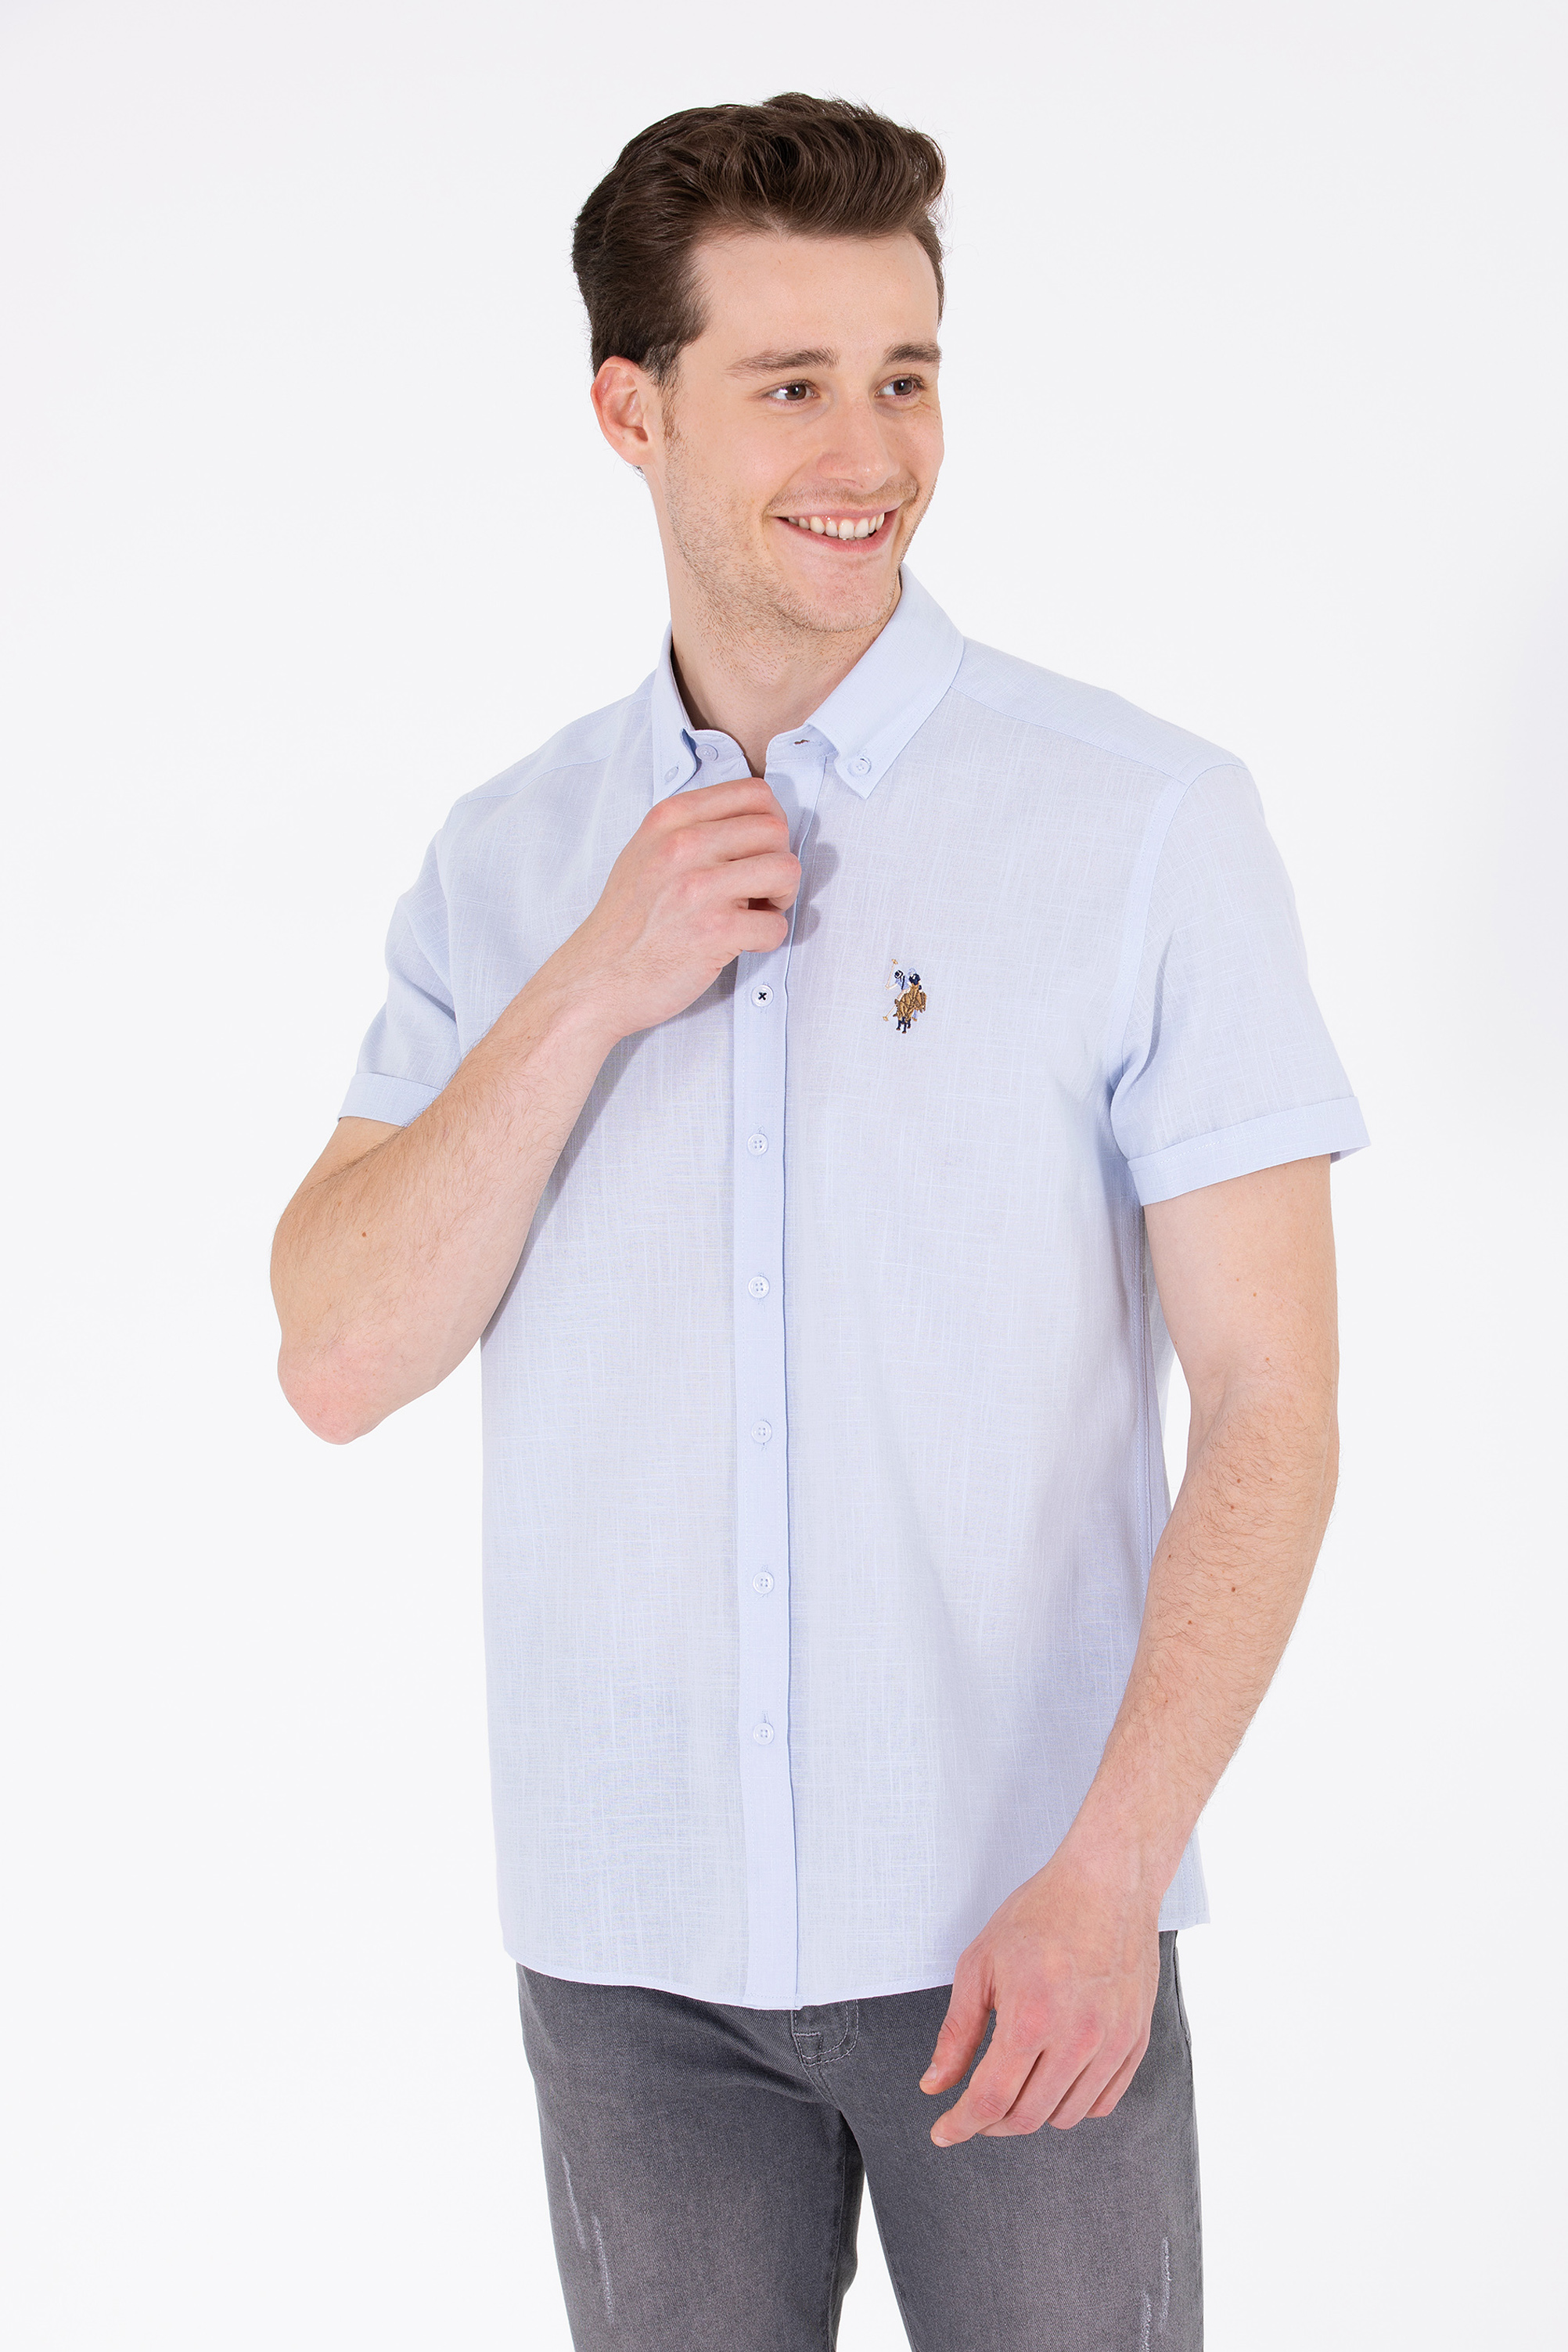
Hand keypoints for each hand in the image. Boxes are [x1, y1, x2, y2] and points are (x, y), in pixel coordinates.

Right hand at [556, 777, 800, 1042]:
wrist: (597, 978)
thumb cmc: (627, 921)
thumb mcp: (646, 852)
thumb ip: (691, 827)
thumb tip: (753, 819)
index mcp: (671, 819)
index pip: (755, 793)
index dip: (771, 823)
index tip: (759, 851)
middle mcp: (684, 846)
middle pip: (776, 830)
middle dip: (778, 861)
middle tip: (760, 889)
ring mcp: (699, 887)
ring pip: (786, 870)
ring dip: (781, 896)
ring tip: (755, 912)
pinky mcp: (714, 931)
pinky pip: (776, 925)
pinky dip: (767, 939)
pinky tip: (741, 942)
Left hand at [919, 1849, 1161, 2143]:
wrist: (1107, 1882)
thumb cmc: (1040, 1914)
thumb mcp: (980, 1963)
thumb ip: (957, 2032)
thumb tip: (935, 2085)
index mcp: (1032, 2019)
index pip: (990, 2100)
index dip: (961, 2125)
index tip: (943, 2132)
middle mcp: (1077, 2040)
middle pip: (1027, 2117)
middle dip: (990, 2124)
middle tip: (972, 2110)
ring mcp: (1112, 2044)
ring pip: (1066, 2116)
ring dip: (1031, 2114)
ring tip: (1013, 2088)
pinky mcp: (1135, 2041)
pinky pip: (1103, 2101)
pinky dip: (1073, 2104)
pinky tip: (1053, 2082)